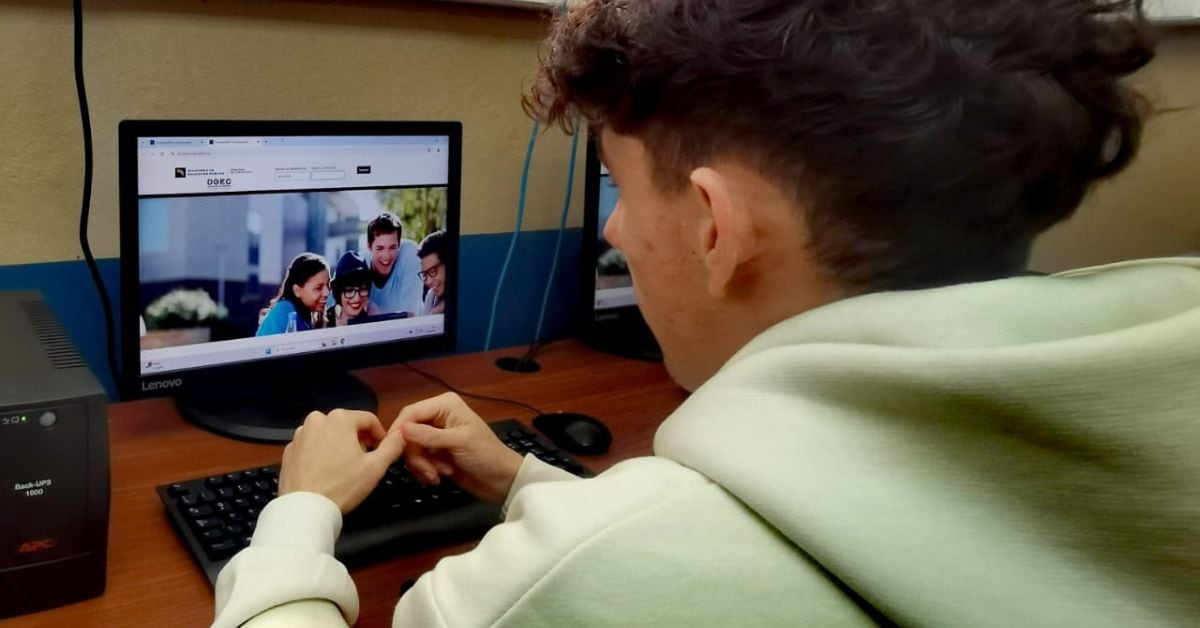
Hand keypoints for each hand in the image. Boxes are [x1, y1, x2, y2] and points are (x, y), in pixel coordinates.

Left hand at [279, 409, 404, 512]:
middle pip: (346, 425)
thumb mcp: (376, 467)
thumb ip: (393, 446)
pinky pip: (311, 446)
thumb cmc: (342, 486)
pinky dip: (320, 454)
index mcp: (340, 418)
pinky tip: (325, 472)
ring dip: (338, 445)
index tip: (382, 450)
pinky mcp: (289, 450)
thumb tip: (403, 434)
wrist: (305, 508)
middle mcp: (317, 420)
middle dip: (358, 440)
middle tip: (363, 461)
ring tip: (344, 468)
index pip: (368, 419)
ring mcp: (300, 435)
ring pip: (328, 434)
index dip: (379, 435)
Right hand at [390, 393, 522, 502]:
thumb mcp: (459, 443)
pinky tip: (440, 476)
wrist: (501, 480)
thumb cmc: (486, 455)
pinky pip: (417, 460)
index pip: (411, 412)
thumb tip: (402, 429)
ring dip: (422, 465)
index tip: (394, 450)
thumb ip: (429, 436)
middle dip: (416, 454)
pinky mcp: (435, 453)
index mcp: (445, 405)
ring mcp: (436, 435)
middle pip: (407, 432)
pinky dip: (425, 470)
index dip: (400, 430)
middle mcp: (438, 416)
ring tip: (439, 474)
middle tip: (429, 470)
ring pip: (411, 449)